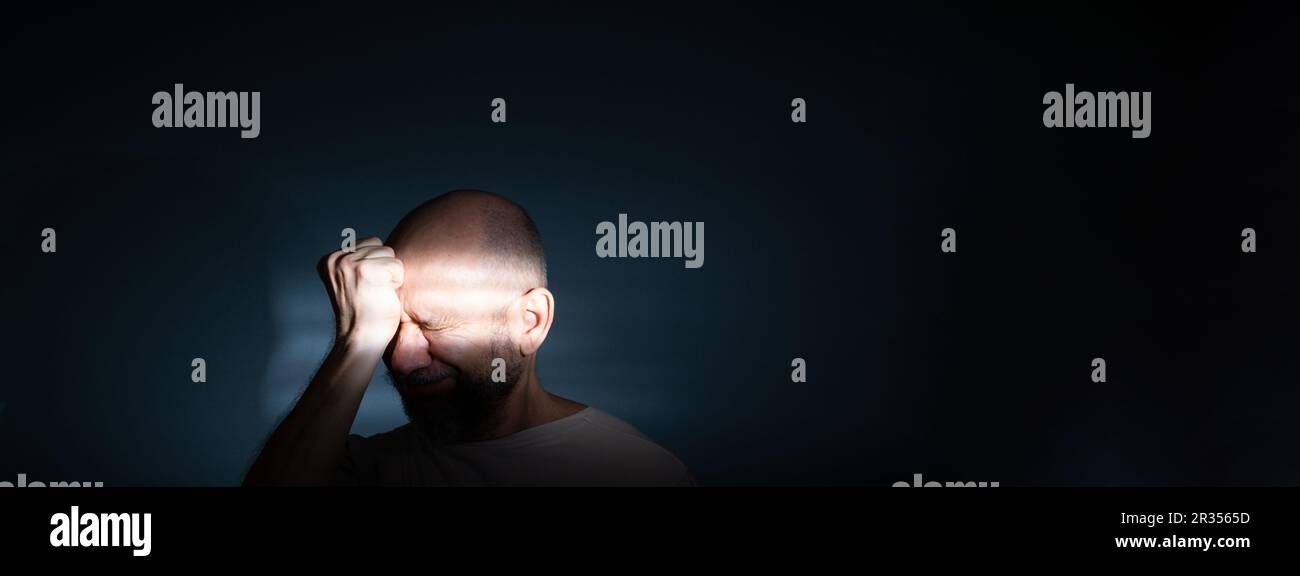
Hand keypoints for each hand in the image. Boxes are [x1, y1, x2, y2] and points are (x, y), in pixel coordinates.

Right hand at [318, 237, 404, 351]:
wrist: (360, 338)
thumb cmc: (364, 312)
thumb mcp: (352, 281)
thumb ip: (359, 260)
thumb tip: (379, 243)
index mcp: (329, 259)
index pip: (369, 243)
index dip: (376, 265)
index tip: (365, 287)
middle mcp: (336, 258)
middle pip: (380, 246)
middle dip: (384, 269)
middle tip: (372, 292)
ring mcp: (349, 263)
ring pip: (389, 253)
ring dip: (390, 275)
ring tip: (377, 293)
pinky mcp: (365, 270)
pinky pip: (396, 265)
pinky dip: (396, 282)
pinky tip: (383, 296)